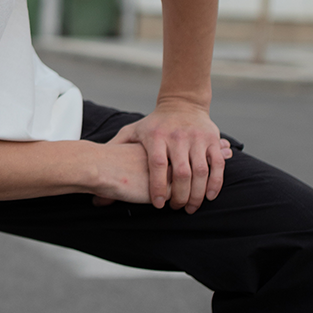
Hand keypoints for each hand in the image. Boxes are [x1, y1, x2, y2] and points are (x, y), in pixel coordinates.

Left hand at [96, 98, 230, 213]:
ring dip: (198, 193)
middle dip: (180, 195)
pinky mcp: (212, 139)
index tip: (158, 204)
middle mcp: (178, 136)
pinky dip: (216, 183)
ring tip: (191, 206)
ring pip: (201, 171)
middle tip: (176, 209)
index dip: (158, 187)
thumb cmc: (154, 124)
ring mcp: (197, 138)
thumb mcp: (132, 131)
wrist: (181, 103)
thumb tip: (94, 169)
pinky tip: (210, 195)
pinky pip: (217, 165)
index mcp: (156, 136)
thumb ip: (116, 149)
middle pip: (181, 172)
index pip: (157, 165)